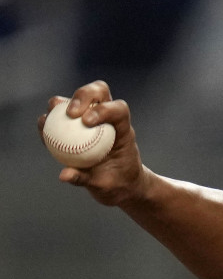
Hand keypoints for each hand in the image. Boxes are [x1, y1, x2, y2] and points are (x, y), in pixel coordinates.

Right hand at [38, 80, 147, 205]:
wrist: (119, 185)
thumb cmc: (118, 184)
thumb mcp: (105, 186)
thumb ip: (86, 179)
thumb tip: (64, 175)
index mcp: (123, 130)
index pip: (119, 109)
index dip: (103, 109)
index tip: (87, 122)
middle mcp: (108, 119)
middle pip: (98, 92)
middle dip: (83, 95)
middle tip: (70, 113)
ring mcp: (91, 120)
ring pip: (78, 99)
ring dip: (62, 103)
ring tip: (50, 116)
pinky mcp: (76, 127)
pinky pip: (61, 118)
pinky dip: (51, 120)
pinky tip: (43, 128)